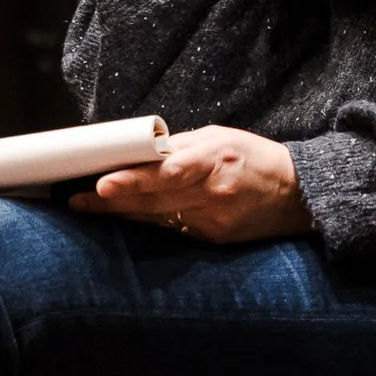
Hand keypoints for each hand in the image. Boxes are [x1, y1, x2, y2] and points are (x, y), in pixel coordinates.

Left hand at [69, 125, 313, 243]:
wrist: (297, 194)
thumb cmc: (256, 157)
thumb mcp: (222, 138)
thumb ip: (181, 146)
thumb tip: (140, 151)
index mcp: (217, 158)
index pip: (168, 171)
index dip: (134, 179)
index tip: (104, 182)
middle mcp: (213, 192)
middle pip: (154, 198)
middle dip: (114, 198)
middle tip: (78, 197)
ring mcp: (212, 219)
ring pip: (156, 216)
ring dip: (121, 211)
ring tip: (88, 205)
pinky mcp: (212, 237)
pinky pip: (171, 228)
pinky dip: (146, 221)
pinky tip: (125, 216)